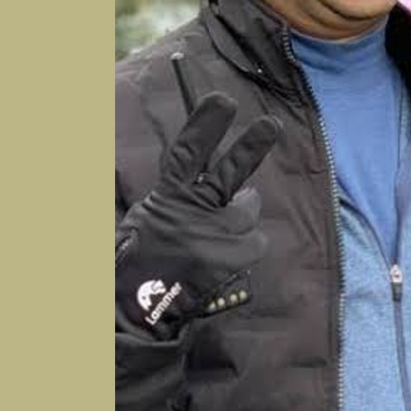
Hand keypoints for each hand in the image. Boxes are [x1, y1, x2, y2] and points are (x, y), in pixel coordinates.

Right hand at [115, 92, 280, 338]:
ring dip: (241, 223)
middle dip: (252, 145)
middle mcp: (193, 211)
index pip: (188, 154)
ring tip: (215, 242)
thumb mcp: (145, 222)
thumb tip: (210, 191)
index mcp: (167, 199)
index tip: (223, 101)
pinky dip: (246, 249)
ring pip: (248, 214)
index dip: (206, 125)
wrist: (139, 310)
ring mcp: (215, 234)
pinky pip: (255, 243)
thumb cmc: (140, 263)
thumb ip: (176, 202)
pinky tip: (224, 263)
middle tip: (271, 124)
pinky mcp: (232, 257)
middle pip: (230, 172)